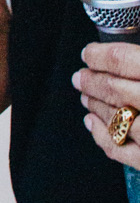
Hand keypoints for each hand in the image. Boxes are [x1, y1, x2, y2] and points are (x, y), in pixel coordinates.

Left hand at [75, 42, 139, 168]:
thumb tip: (115, 54)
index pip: (122, 59)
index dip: (98, 55)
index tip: (88, 53)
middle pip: (114, 88)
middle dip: (91, 81)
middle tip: (80, 77)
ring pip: (113, 117)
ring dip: (94, 104)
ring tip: (85, 96)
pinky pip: (118, 148)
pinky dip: (100, 135)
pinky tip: (92, 122)